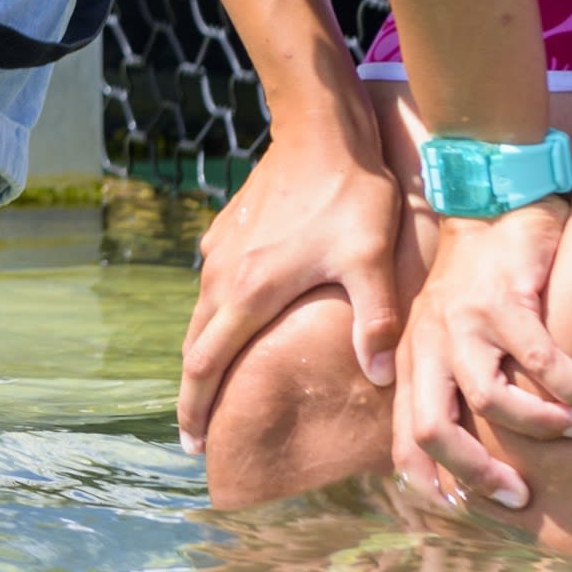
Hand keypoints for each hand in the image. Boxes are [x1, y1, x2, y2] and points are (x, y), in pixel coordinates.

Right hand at [178, 130, 409, 450]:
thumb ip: (375, 319)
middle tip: (196, 436)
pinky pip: (213, 286)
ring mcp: (222, 250)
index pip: (207, 364)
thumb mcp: (370, 258)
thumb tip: (380, 376)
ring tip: (212, 385)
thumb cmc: (348, 193)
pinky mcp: (229, 231)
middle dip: (192, 395)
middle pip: (194, 347)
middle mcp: (224, 275)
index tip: (191, 444)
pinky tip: (233, 318)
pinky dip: (215, 317)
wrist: (319, 127)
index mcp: (250, 292)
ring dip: (202, 355)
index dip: (196, 408)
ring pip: (201, 316)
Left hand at [393, 199, 571, 511]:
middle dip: (477, 473)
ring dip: (540, 427)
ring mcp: (463, 321)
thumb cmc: (480, 284)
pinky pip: (539, 358)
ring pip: (490, 398)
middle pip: (433, 429)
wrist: (493, 204)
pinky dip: (570, 385)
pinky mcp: (503, 298)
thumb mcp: (447, 334)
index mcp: (413, 362)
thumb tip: (462, 457)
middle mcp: (428, 345)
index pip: (407, 439)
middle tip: (523, 493)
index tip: (477, 507)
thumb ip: (451, 387)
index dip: (436, 483)